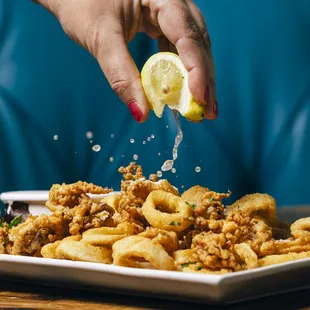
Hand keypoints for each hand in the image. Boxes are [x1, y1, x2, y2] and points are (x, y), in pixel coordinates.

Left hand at [36, 0, 216, 121]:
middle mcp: (172, 0)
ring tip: (200, 106)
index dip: (197, 69)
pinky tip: (183, 89)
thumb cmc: (80, 3)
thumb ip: (121, 74)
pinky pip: (177, 48)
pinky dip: (180, 71)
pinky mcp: (161, 22)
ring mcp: (168, 11)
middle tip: (208, 112)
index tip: (199, 99)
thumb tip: (141, 114)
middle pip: (197, 43)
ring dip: (196, 78)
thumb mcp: (100, 37)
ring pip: (192, 47)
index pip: (187, 34)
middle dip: (203, 79)